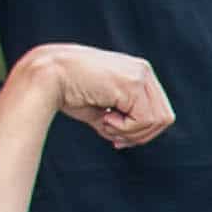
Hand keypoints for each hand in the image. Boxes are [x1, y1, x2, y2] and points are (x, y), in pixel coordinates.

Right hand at [25, 44, 173, 148]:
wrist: (48, 76)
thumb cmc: (68, 91)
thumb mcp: (99, 108)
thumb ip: (118, 119)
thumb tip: (132, 140)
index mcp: (138, 74)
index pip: (158, 112)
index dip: (141, 132)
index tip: (116, 139)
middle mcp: (143, 71)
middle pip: (164, 118)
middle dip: (139, 136)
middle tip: (112, 137)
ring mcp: (140, 75)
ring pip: (157, 121)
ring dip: (130, 132)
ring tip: (105, 123)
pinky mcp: (133, 84)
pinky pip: (144, 120)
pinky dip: (125, 128)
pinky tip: (105, 117)